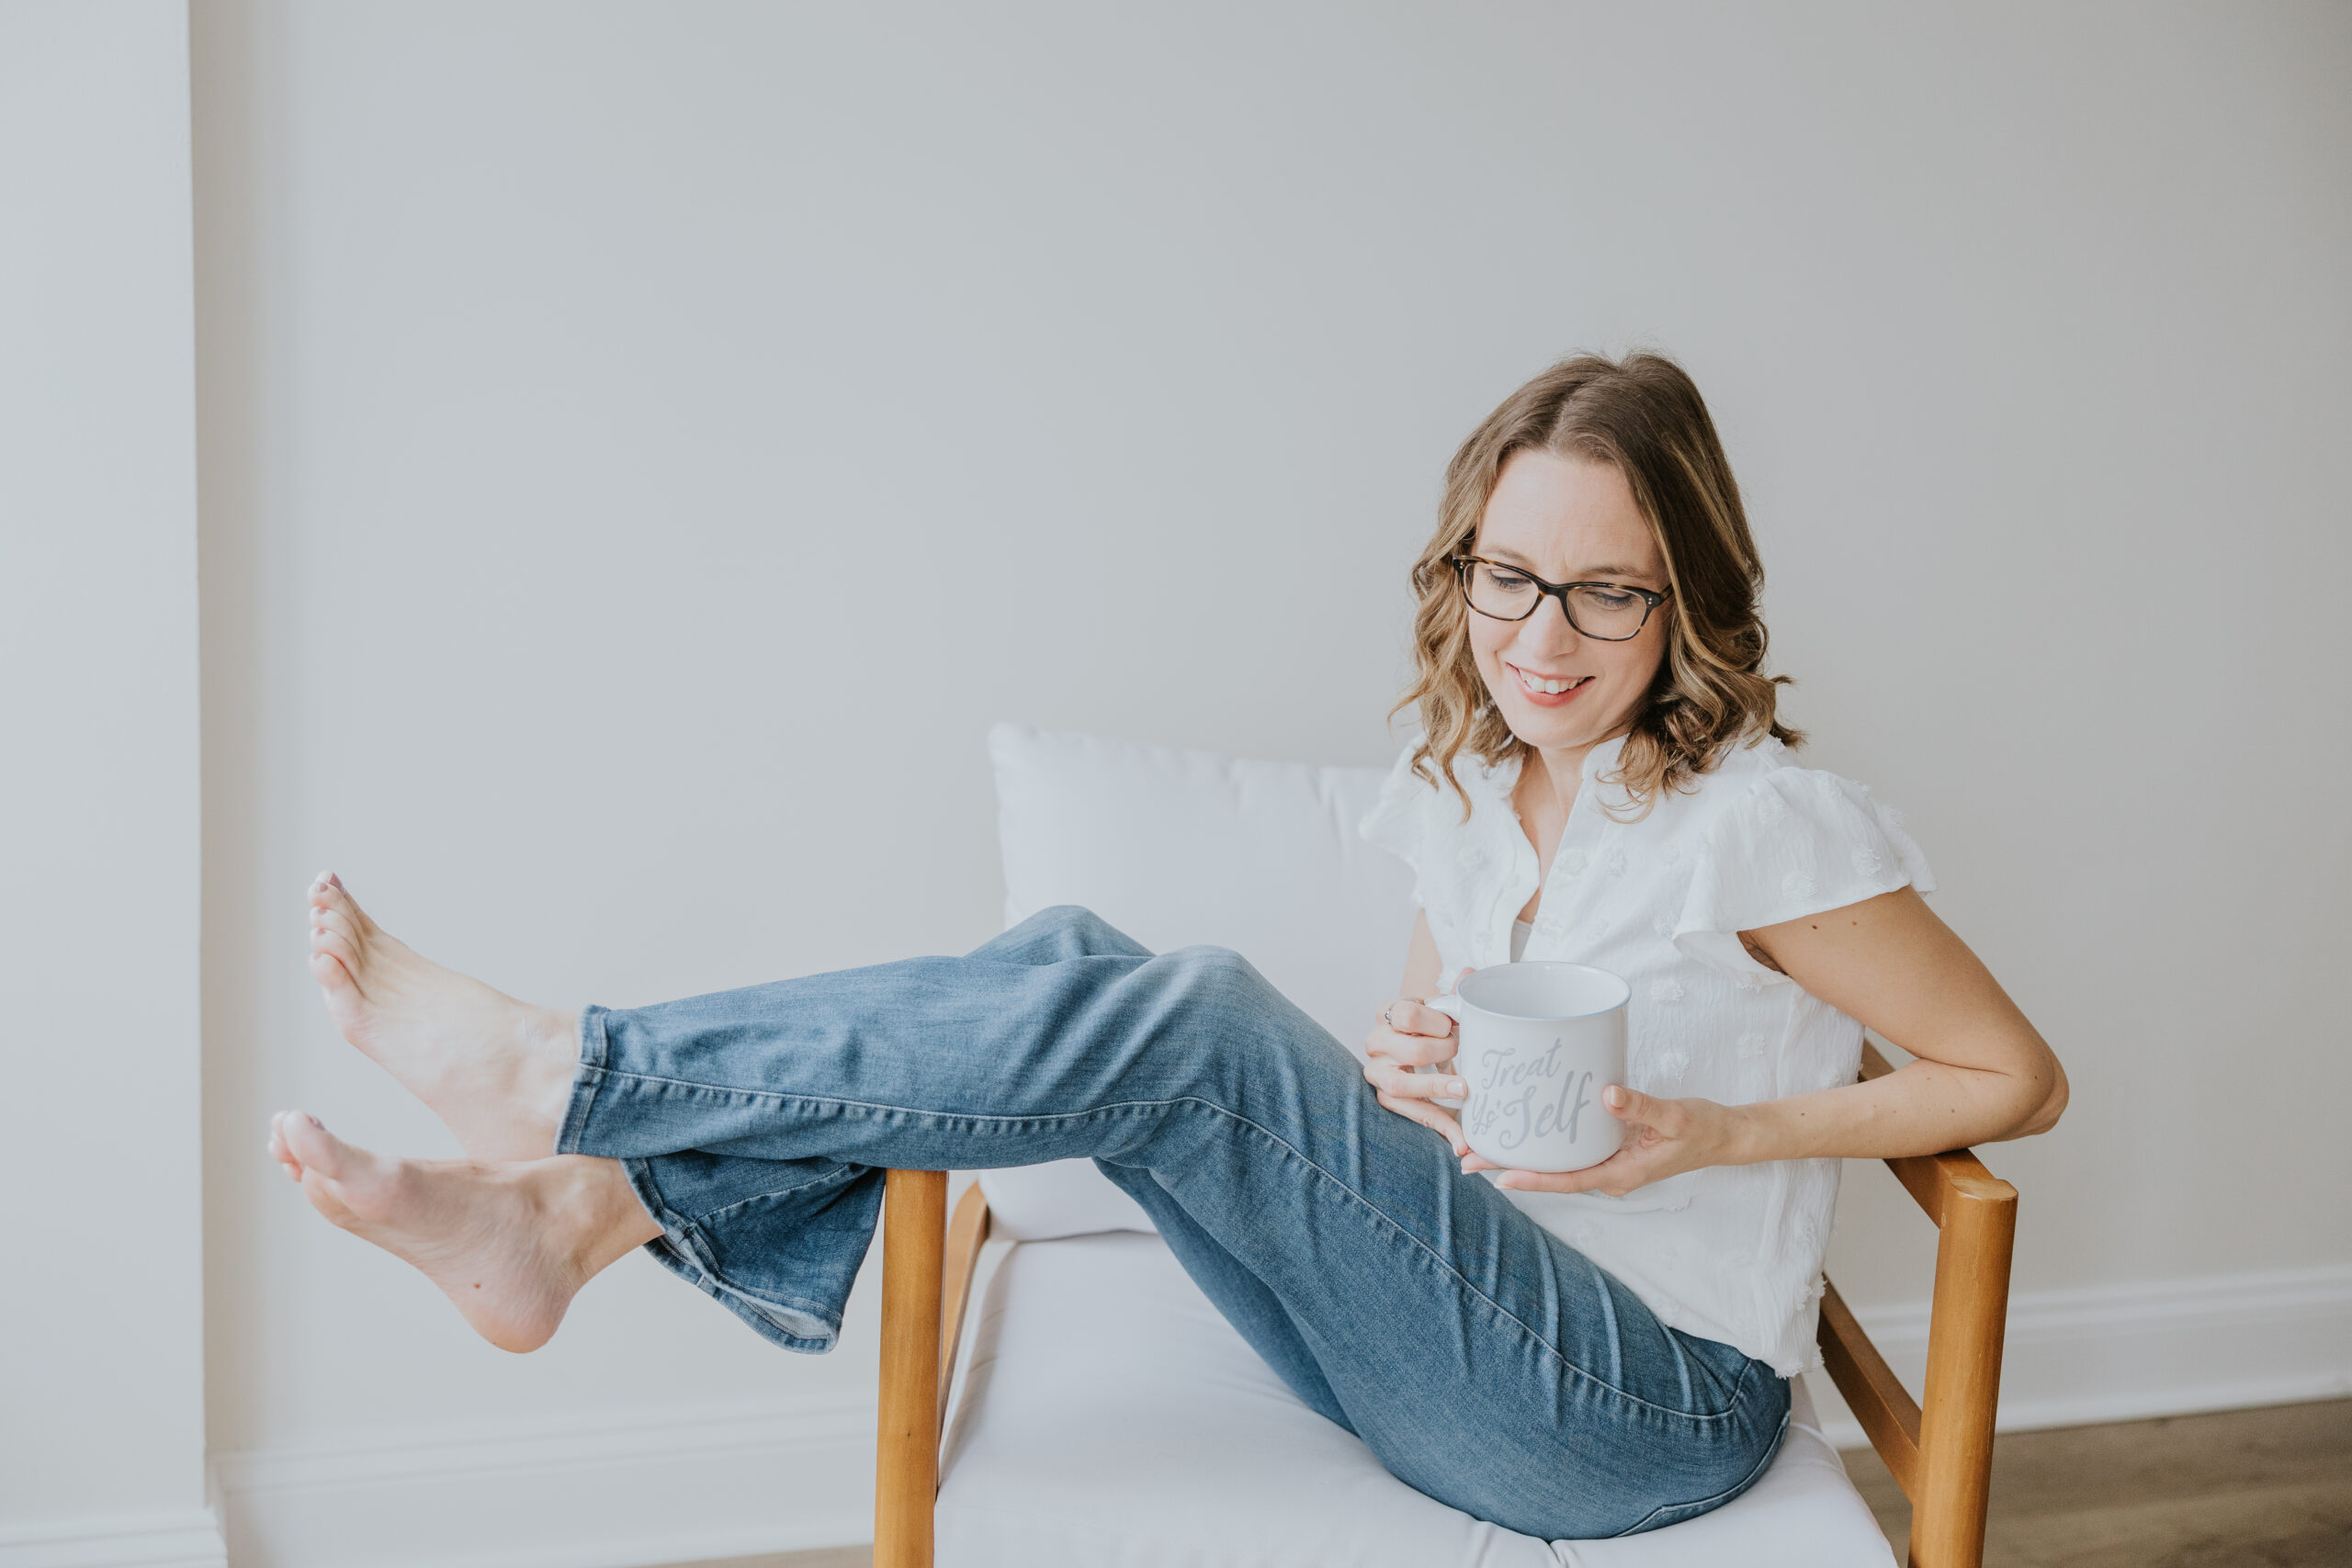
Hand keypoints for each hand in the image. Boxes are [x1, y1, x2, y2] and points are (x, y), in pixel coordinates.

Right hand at [1364, 968, 1473, 1155]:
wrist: (1417, 1053)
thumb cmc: (1429, 1030)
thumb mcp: (1440, 1012)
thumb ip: (1453, 997)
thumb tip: (1469, 972)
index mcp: (1387, 1013)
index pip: (1406, 1015)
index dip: (1435, 1023)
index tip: (1455, 1027)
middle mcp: (1376, 1042)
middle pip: (1410, 1050)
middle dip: (1443, 1053)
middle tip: (1461, 1051)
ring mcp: (1377, 1073)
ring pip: (1401, 1085)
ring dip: (1438, 1087)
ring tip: (1465, 1090)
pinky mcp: (1386, 1100)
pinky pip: (1413, 1115)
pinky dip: (1442, 1127)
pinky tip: (1462, 1142)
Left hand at [1462, 1086, 1740, 1196]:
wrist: (1726, 1134)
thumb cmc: (1703, 1129)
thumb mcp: (1675, 1115)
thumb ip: (1641, 1106)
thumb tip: (1605, 1094)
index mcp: (1620, 1174)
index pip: (1567, 1182)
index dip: (1531, 1179)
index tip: (1497, 1175)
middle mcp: (1608, 1172)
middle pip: (1551, 1174)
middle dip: (1510, 1165)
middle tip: (1466, 1154)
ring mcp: (1607, 1160)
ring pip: (1557, 1161)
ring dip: (1522, 1152)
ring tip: (1482, 1139)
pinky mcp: (1609, 1144)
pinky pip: (1570, 1146)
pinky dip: (1545, 1138)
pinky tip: (1524, 1123)